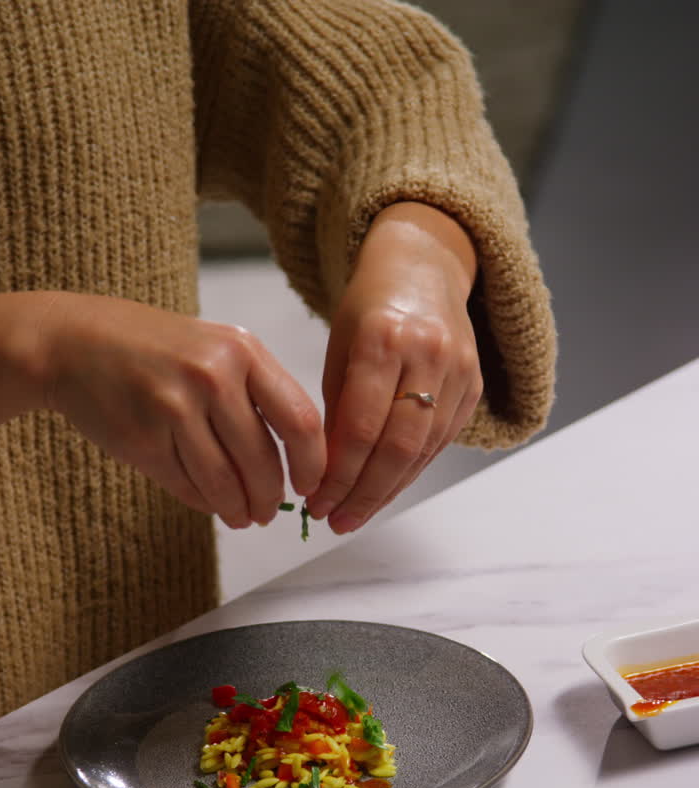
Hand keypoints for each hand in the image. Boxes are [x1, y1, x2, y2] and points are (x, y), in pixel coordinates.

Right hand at [0, 292, 325, 526]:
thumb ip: (258, 392)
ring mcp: (175, 408)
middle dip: (272, 498)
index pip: (300, 421)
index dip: (312, 464)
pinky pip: (188, 487)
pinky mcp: (144, 440)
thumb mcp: (215, 348)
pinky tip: (213, 505)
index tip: (311, 485)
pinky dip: (205, 503)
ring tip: (244, 516)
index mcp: (242, 350)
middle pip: (264, 461)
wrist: (73, 343)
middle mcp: (212, 376)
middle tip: (270, 511)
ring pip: (226, 482)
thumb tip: (300, 458)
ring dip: (240, 510)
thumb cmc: (154, 349)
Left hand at [307, 202, 481, 533]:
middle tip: (335, 520)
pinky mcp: (473, 386)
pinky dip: (408, 472)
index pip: (360, 428)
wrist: (425, 267)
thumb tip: (327, 476)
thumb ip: (336, 410)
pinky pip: (439, 444)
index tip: (316, 502)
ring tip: (354, 514)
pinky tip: (383, 490)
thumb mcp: (339, 350)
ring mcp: (458, 371)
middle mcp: (427, 354)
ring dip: (386, 492)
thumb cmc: (371, 310)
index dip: (338, 475)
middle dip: (363, 493)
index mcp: (383, 339)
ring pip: (422, 452)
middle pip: (397, 447)